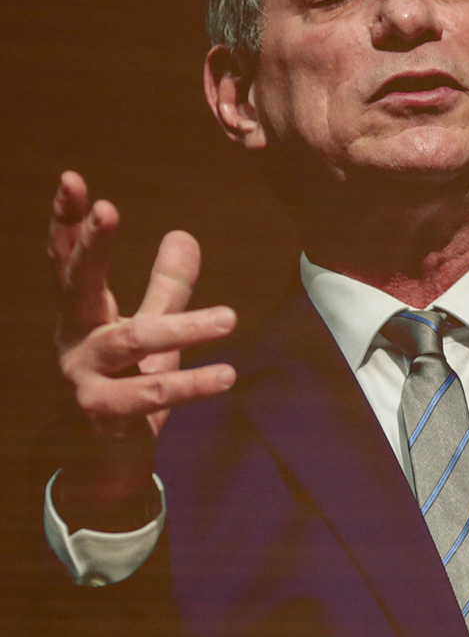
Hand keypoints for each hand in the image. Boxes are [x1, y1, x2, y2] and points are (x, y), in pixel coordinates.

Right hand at [50, 171, 236, 529]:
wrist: (110, 457)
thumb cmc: (129, 380)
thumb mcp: (151, 326)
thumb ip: (167, 285)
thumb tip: (183, 233)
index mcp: (82, 312)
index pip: (69, 258)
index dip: (68, 221)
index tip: (73, 178)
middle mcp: (74, 339)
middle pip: (77, 285)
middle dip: (91, 247)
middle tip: (109, 210)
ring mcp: (83, 377)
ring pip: (129, 341)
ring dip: (182, 328)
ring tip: (231, 319)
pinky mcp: (104, 414)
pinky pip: (149, 395)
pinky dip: (191, 384)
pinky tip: (227, 376)